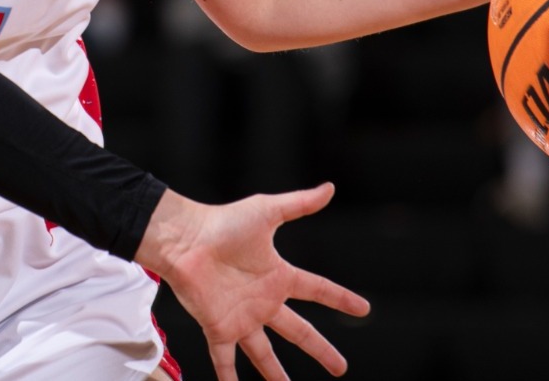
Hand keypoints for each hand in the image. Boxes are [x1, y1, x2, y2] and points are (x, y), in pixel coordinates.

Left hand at [138, 184, 368, 379]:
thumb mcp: (267, 212)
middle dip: (320, 349)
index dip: (340, 299)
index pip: (317, 290)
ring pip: (264, 353)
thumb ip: (299, 204)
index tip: (364, 309)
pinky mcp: (218, 328)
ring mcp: (241, 317)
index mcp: (277, 275)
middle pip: (299, 331)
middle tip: (340, 368)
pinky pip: (225, 360)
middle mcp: (263, 301)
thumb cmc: (222, 222)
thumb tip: (330, 187)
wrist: (184, 238)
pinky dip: (229, 378)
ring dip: (275, 373)